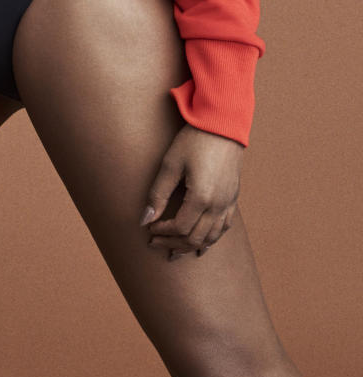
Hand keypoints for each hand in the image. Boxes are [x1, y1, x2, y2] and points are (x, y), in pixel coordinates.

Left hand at [141, 125, 242, 257]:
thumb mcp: (171, 164)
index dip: (163, 232)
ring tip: (174, 250)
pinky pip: (224, 228)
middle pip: (196, 239)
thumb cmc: (194, 141)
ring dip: (191, 246)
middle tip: (156, 244)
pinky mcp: (233, 198)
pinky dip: (210, 239)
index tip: (148, 229)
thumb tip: (145, 219)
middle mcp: (218, 205)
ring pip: (212, 238)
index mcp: (202, 198)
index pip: (180, 228)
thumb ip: (158, 193)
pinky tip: (201, 243)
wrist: (222, 125)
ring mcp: (228, 203)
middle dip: (174, 244)